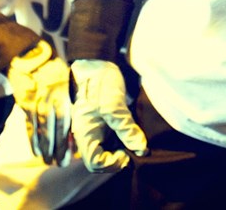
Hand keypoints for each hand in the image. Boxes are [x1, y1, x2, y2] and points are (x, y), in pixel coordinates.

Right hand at [6, 41, 72, 165]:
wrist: (29, 57)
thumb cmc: (54, 70)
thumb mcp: (67, 82)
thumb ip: (70, 102)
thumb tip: (75, 126)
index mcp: (63, 96)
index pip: (65, 124)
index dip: (67, 142)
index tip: (71, 156)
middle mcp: (48, 102)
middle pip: (53, 132)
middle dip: (57, 150)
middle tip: (60, 164)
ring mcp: (34, 104)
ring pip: (39, 132)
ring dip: (44, 149)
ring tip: (47, 161)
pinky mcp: (24, 105)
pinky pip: (28, 127)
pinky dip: (31, 140)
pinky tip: (36, 151)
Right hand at [70, 58, 146, 172]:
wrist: (97, 63)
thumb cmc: (101, 82)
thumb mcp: (114, 105)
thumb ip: (126, 128)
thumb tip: (141, 149)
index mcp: (84, 133)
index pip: (95, 163)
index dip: (112, 163)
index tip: (126, 152)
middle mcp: (86, 134)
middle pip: (99, 160)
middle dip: (117, 158)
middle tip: (132, 146)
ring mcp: (93, 129)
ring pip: (104, 150)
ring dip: (119, 149)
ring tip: (131, 138)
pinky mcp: (100, 123)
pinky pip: (108, 140)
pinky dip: (120, 140)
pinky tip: (129, 131)